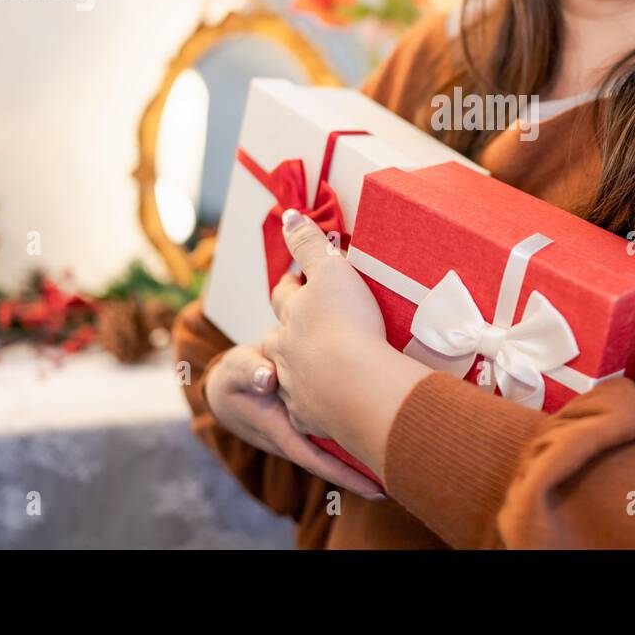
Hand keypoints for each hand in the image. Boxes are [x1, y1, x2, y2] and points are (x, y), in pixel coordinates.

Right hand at [204, 343, 384, 497]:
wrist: (228, 389)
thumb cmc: (236, 377)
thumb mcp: (237, 368)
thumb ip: (250, 370)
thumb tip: (267, 378)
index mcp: (280, 429)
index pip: (316, 459)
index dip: (344, 473)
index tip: (373, 485)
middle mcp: (296, 437)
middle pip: (333, 461)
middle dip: (364, 473)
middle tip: (400, 473)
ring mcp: (303, 432)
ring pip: (337, 449)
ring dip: (364, 457)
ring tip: (399, 460)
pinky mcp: (310, 423)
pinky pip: (336, 435)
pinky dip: (357, 436)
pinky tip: (382, 431)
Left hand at [262, 208, 391, 439]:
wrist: (356, 386)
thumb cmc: (346, 323)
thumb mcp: (330, 270)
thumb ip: (308, 243)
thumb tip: (288, 215)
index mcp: (290, 317)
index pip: (283, 297)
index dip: (289, 287)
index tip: (294, 282)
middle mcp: (284, 353)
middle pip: (278, 340)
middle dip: (287, 334)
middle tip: (304, 331)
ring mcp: (295, 388)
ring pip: (288, 377)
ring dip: (298, 372)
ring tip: (318, 371)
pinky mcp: (310, 419)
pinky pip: (308, 412)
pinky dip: (315, 406)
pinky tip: (326, 407)